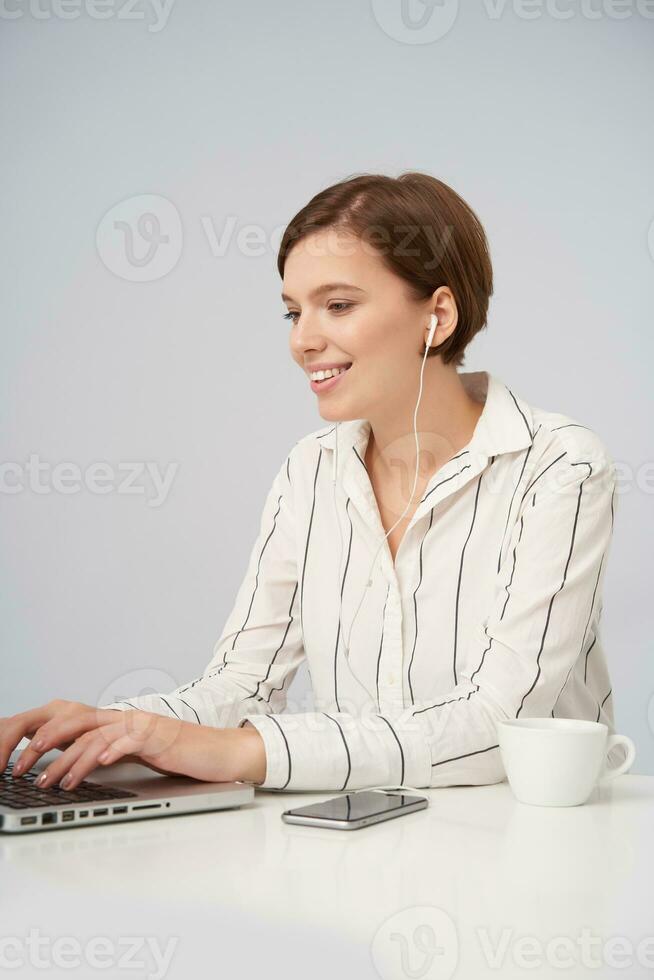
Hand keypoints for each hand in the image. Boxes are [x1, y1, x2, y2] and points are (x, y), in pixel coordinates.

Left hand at [21, 710, 264, 790]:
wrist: (218, 753)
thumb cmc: (180, 756)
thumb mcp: (136, 755)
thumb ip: (109, 754)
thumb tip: (75, 769)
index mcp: (117, 723)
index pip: (73, 723)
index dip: (45, 737)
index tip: (23, 759)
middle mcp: (126, 719)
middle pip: (76, 723)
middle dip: (46, 744)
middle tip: (25, 766)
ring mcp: (142, 726)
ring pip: (96, 736)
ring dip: (71, 760)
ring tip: (56, 781)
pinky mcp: (159, 736)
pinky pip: (130, 740)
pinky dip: (112, 751)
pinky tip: (100, 764)